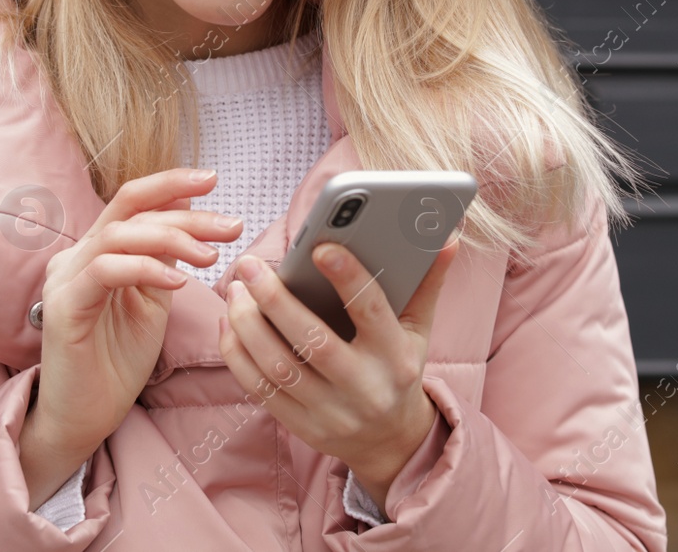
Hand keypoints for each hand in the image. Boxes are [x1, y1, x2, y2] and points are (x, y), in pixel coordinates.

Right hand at [33, 167, 243, 452]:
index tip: (213, 180)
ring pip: (119, 235)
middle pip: (129, 209)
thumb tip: (191, 213)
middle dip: (186, 212)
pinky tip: (178, 281)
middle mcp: (75, 256)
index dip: (171, 184)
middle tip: (231, 224)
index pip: (131, 201)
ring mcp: (65, 278)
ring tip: (211, 257)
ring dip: (172, 238)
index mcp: (96, 250)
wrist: (84, 416)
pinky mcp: (63, 306)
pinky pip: (105, 271)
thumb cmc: (117, 361)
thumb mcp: (152, 300)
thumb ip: (164, 258)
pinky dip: (145, 268)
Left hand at [217, 235, 459, 511]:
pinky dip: (238, 353)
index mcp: (397, 357)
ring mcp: (330, 413)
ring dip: (248, 323)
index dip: (346, 277)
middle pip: (313, 341)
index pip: (370, 312)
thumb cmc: (400, 369)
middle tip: (249, 265)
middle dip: (275, 299)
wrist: (391, 442)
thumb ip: (426, 283)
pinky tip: (230, 322)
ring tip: (235, 289)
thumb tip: (446, 236)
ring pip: (278, 366)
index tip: (320, 246)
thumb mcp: (419, 330)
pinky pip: (259, 389)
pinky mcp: (301, 427)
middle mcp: (365, 388)